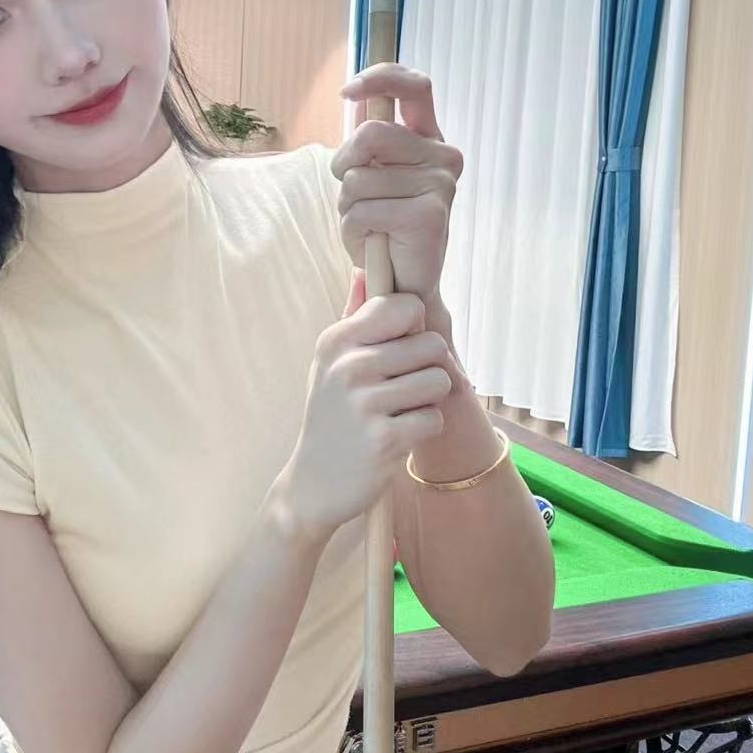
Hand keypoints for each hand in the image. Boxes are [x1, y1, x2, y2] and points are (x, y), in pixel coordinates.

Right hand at [281, 269, 456, 538]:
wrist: (312, 482)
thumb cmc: (330, 414)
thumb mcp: (330, 361)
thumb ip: (353, 315)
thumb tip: (364, 269)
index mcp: (337, 339)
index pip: (405, 306)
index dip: (415, 326)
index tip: (401, 347)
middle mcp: (348, 365)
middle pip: (432, 344)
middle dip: (428, 368)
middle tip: (404, 388)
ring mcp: (365, 403)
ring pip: (440, 381)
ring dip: (429, 400)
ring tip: (402, 410)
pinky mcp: (384, 439)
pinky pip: (434, 419)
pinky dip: (423, 430)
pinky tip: (399, 435)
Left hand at [333, 64, 462, 307]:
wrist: (405, 283)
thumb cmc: (384, 225)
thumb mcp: (373, 174)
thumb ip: (370, 139)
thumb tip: (358, 97)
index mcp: (428, 139)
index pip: (414, 87)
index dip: (380, 78)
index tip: (348, 92)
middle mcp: (442, 156)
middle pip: (371, 133)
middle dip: (344, 163)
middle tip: (352, 194)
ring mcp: (440, 184)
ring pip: (358, 178)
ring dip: (347, 207)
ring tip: (369, 225)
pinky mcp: (429, 215)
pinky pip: (363, 211)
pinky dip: (354, 231)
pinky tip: (375, 242)